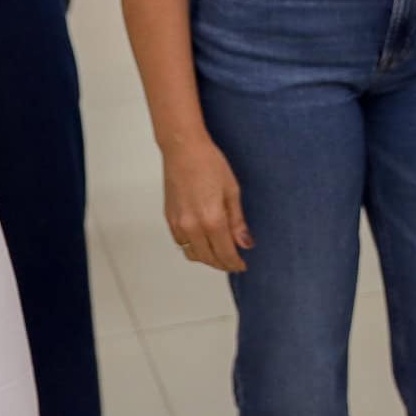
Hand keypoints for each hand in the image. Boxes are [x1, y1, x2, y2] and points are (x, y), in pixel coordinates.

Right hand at [163, 134, 250, 270]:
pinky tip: (203, 241)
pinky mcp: (169, 219)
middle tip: (234, 262)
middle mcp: (192, 227)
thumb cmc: (210, 164)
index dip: (235, 263)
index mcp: (212, 220)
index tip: (242, 265)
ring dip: (207, 258)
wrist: (183, 150)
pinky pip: (181, 244)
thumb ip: (237, 221)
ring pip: (193, 254)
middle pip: (209, 258)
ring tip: (220, 253)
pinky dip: (193, 248)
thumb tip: (245, 244)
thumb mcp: (232, 191)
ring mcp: (178, 224)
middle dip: (223, 264)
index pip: (225, 254)